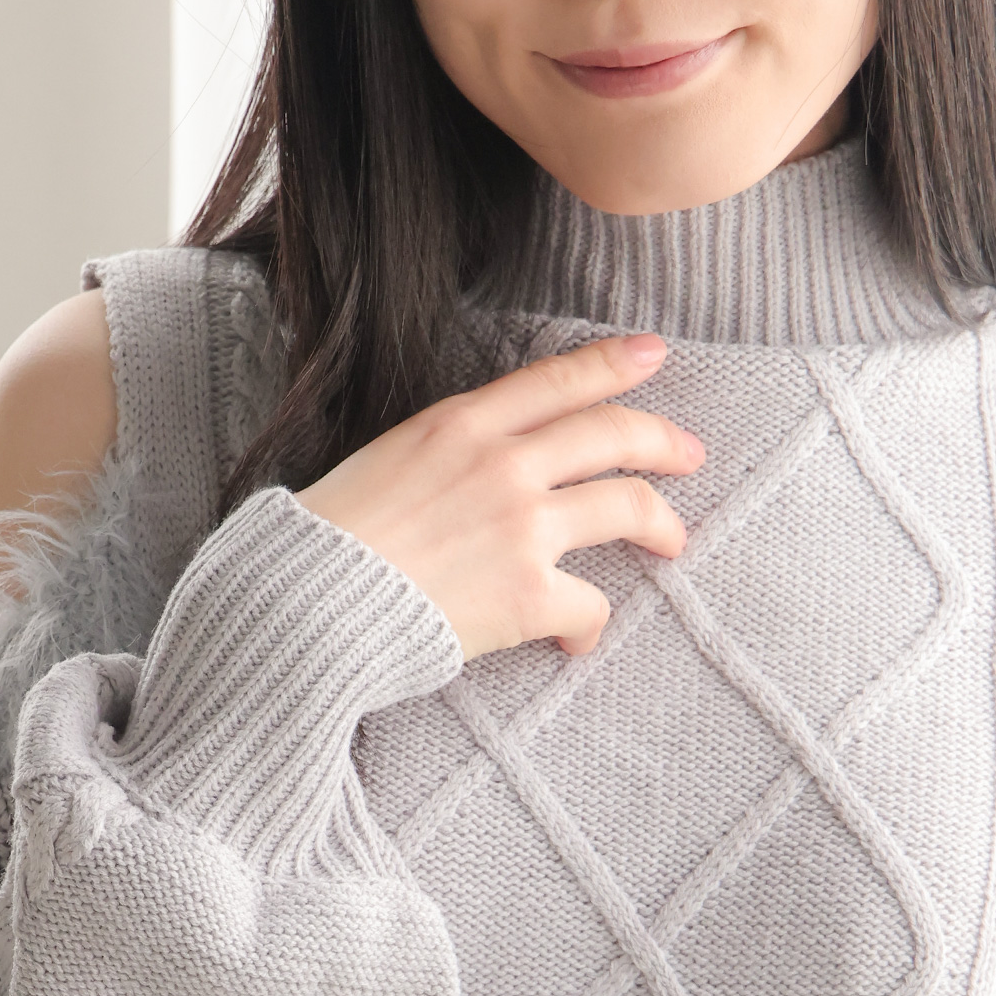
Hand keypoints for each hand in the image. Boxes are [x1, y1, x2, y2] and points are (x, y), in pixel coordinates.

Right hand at [298, 330, 703, 660]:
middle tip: (689, 455)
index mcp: (461, 424)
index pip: (558, 379)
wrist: (307, 604)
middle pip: (612, 434)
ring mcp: (523, 528)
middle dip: (663, 442)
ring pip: (626, 506)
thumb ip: (449, 451)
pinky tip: (576, 641)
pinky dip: (589, 626)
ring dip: (661, 525)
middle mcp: (503, 464)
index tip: (655, 355)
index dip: (615, 363)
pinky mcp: (529, 595)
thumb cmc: (330, 539)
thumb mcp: (387, 459)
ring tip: (672, 541)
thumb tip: (487, 463)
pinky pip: (591, 605)